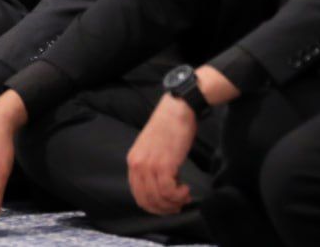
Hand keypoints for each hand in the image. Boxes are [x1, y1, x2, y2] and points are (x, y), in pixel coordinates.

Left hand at [127, 94, 196, 215]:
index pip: (137, 194)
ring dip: (173, 202)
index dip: (154, 205)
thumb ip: (153, 168)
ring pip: (158, 198)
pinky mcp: (163, 164)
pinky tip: (186, 189)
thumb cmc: (169, 129)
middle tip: (178, 204)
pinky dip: (179, 195)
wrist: (176, 111)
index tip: (168, 204)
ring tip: (184, 195)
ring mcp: (148, 165)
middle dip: (164, 208)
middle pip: (146, 200)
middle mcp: (136, 164)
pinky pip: (168, 192)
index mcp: (132, 161)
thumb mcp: (153, 150)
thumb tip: (163, 189)